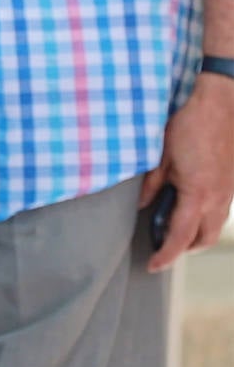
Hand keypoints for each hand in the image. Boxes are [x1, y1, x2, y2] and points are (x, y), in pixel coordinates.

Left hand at [140, 74, 233, 270]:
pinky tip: (189, 206)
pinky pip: (222, 209)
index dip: (165, 255)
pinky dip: (206, 217)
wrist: (219, 100)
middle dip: (183, 249)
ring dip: (196, 234)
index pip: (180, 237)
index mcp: (198, 195)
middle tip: (161, 249)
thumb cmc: (188, 124)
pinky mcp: (232, 180)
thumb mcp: (160, 157)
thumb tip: (142, 206)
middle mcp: (219, 197)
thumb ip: (151, 186)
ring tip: (172, 229)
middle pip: (204, 238)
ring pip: (216, 225)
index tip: (152, 265)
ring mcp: (229, 189)